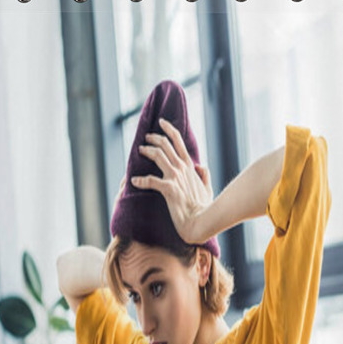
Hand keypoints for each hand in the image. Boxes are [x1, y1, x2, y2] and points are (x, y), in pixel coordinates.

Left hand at [130, 117, 212, 245]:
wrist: (201, 220)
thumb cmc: (204, 208)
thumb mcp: (208, 188)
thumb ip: (204, 175)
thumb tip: (200, 166)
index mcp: (190, 166)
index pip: (178, 141)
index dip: (168, 129)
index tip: (161, 122)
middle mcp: (182, 168)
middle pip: (165, 144)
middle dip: (153, 138)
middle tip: (146, 138)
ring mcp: (175, 177)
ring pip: (157, 155)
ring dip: (146, 151)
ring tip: (139, 151)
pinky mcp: (169, 189)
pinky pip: (150, 180)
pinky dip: (140, 180)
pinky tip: (134, 181)